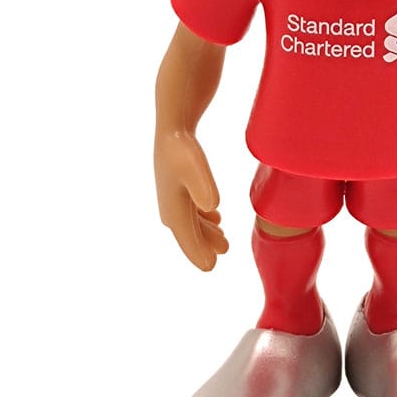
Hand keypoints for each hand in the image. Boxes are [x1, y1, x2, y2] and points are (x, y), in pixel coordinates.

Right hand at [154, 131, 227, 270]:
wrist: (172, 128)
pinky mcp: (178, 187)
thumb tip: (212, 208)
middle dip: (205, 244)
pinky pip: (190, 209)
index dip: (199, 255)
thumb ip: (204, 190)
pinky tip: (213, 215)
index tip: (211, 267)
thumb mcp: (196, 170)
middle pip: (190, 233)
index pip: (188, 241)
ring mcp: (173, 198)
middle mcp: (171, 208)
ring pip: (190, 222)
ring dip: (204, 231)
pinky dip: (201, 217)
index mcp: (174, 211)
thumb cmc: (183, 150)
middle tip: (225, 251)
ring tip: (222, 238)